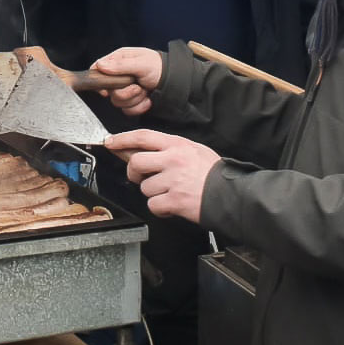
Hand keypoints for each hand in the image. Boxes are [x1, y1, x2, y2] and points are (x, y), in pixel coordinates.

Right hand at [83, 46, 163, 115]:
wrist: (177, 82)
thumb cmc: (161, 67)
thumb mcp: (141, 63)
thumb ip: (120, 65)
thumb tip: (101, 66)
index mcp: (118, 61)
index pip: (98, 69)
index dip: (100, 81)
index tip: (107, 89)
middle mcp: (119, 75)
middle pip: (108, 91)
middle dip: (126, 92)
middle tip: (138, 86)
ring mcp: (125, 89)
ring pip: (118, 102)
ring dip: (134, 99)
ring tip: (145, 90)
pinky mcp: (132, 101)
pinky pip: (128, 110)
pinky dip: (140, 106)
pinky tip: (148, 99)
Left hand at [105, 129, 221, 221]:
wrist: (232, 196)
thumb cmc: (214, 174)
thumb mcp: (194, 151)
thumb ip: (169, 149)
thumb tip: (142, 151)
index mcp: (177, 145)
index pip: (142, 136)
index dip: (122, 139)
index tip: (111, 142)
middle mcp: (173, 160)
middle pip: (136, 162)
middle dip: (134, 173)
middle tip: (141, 178)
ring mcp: (173, 180)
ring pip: (144, 187)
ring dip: (153, 193)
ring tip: (170, 192)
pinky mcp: (175, 200)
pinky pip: (153, 205)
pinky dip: (160, 208)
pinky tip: (172, 205)